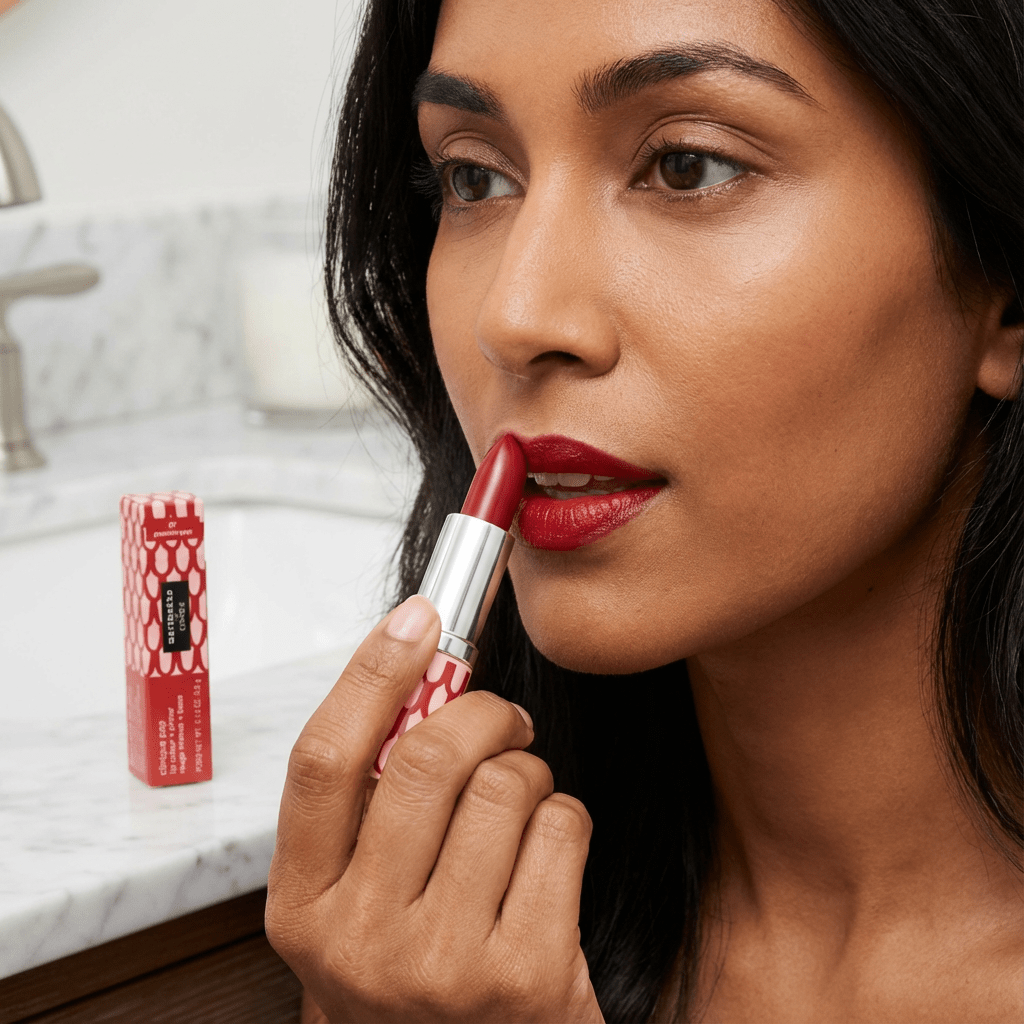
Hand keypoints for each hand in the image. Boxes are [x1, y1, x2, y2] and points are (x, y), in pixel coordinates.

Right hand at [267, 595, 603, 1022]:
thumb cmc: (422, 967)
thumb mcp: (364, 898)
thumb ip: (373, 803)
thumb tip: (422, 672)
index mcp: (303, 908)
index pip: (323, 760)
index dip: (371, 673)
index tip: (417, 618)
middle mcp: (361, 942)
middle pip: (424, 758)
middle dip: (480, 711)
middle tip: (501, 718)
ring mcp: (444, 965)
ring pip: (505, 784)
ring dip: (527, 770)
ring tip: (521, 804)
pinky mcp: (528, 976)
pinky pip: (562, 826)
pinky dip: (564, 816)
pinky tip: (547, 854)